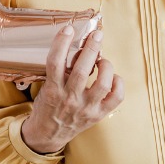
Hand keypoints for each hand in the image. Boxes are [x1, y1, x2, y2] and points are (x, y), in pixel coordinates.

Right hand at [20, 26, 124, 153]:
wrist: (47, 134)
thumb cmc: (47, 106)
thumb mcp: (46, 88)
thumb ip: (58, 72)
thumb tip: (77, 47)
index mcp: (52, 90)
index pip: (55, 63)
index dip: (61, 43)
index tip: (68, 29)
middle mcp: (69, 99)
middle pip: (81, 70)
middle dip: (91, 49)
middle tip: (96, 35)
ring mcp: (85, 108)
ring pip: (102, 84)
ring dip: (106, 66)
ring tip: (102, 60)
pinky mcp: (98, 115)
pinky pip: (116, 97)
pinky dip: (118, 83)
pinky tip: (113, 77)